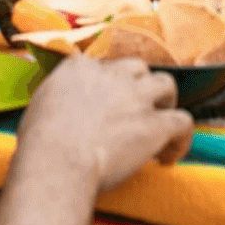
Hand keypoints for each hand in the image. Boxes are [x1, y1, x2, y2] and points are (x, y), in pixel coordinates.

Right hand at [13, 54, 193, 191]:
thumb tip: (60, 107)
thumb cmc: (41, 141)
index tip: (107, 105)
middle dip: (140, 86)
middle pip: (138, 68)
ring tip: (161, 124)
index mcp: (81, 67)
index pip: (104, 66)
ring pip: (167, 84)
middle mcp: (112, 74)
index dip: (109, 86)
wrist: (59, 159)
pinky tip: (170, 156)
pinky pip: (183, 121)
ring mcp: (137, 97)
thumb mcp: (41, 104)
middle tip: (136, 110)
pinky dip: (182, 138)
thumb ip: (58, 96)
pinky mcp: (156, 124)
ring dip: (166, 102)